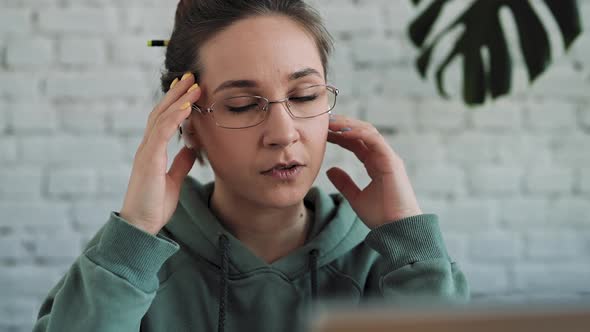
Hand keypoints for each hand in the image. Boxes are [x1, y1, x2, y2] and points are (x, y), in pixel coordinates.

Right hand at [119, 73, 201, 234]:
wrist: (141, 225)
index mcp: (152, 151)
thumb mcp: (173, 180)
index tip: (188, 89)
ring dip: (178, 100)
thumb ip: (180, 163)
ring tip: (194, 85)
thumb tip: (190, 149)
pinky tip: (186, 107)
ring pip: (161, 118)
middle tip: (191, 76)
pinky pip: (162, 133)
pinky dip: (174, 118)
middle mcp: (147, 147)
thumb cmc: (154, 205)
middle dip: (177, 93)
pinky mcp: (148, 160)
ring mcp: (146, 152)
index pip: (163, 120)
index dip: (175, 103)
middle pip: (161, 112)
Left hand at [326, 115, 421, 228]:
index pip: (356, 142)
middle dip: (343, 125)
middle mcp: (382, 157)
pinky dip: (358, 133)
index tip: (322, 132)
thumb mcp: (356, 198)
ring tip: (330, 123)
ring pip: (367, 132)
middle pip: (361, 133)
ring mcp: (388, 157)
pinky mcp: (391, 160)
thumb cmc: (381, 217)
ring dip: (348, 125)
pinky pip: (374, 139)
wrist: (397, 229)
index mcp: (375, 164)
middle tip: (323, 121)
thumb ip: (345, 183)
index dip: (339, 135)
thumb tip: (330, 170)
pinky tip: (342, 132)